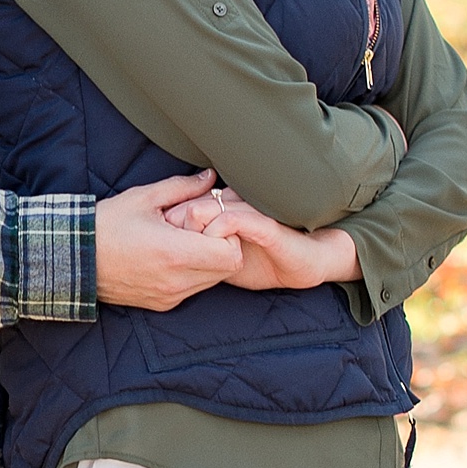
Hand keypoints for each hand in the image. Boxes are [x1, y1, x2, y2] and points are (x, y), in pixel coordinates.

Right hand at [94, 171, 242, 309]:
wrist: (75, 258)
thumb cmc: (106, 226)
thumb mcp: (144, 198)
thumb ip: (183, 187)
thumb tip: (209, 178)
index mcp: (175, 253)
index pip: (231, 252)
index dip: (228, 233)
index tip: (209, 221)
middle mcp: (176, 281)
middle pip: (228, 267)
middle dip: (222, 246)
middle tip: (199, 229)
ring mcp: (170, 296)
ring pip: (214, 280)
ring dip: (209, 260)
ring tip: (183, 241)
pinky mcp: (163, 304)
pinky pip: (194, 289)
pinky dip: (193, 273)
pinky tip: (172, 256)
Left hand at [165, 190, 358, 292]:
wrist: (306, 265)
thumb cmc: (265, 262)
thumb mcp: (222, 259)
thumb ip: (202, 248)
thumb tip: (174, 249)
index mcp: (224, 211)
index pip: (188, 205)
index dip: (172, 219)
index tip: (161, 235)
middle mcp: (235, 206)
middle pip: (194, 202)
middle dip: (178, 220)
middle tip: (168, 236)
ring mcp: (250, 214)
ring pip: (210, 207)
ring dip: (194, 223)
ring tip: (185, 239)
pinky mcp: (266, 226)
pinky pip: (234, 220)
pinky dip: (219, 227)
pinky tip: (211, 239)